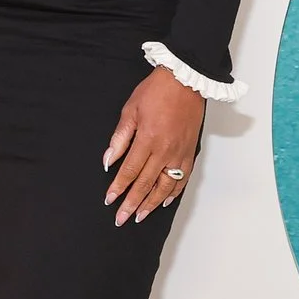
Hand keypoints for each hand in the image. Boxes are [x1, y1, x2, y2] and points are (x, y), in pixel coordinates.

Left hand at [103, 68, 204, 224]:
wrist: (186, 80)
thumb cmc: (156, 91)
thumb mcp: (130, 110)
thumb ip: (119, 138)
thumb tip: (108, 161)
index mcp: (148, 139)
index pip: (129, 171)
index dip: (118, 188)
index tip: (109, 200)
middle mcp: (165, 150)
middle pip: (146, 184)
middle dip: (132, 203)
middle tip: (121, 218)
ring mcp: (180, 153)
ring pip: (165, 186)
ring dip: (152, 203)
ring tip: (141, 215)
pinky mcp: (190, 151)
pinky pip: (183, 178)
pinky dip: (173, 192)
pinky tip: (165, 201)